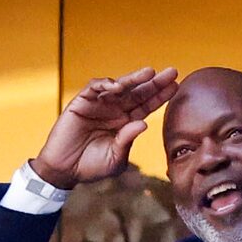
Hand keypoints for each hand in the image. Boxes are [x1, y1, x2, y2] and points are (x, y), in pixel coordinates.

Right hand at [31, 67, 181, 188]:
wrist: (65, 170)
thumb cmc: (91, 167)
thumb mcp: (115, 158)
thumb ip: (128, 141)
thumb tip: (143, 123)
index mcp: (126, 123)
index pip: (147, 106)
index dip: (161, 96)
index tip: (177, 86)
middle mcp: (115, 111)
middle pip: (138, 92)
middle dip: (154, 82)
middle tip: (171, 71)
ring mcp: (99, 105)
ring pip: (119, 86)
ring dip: (134, 79)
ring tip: (149, 72)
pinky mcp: (81, 102)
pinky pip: (94, 88)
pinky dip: (105, 84)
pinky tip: (117, 86)